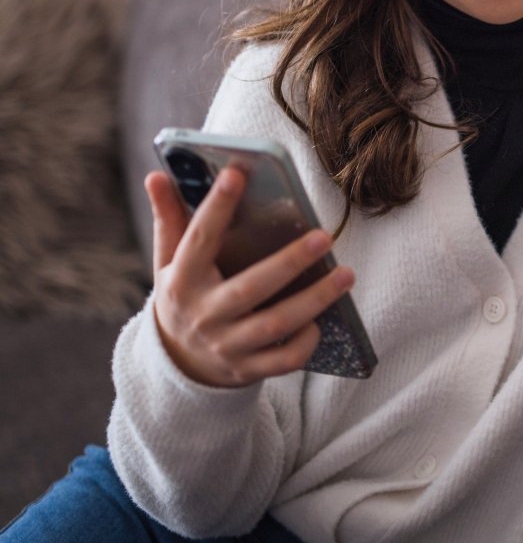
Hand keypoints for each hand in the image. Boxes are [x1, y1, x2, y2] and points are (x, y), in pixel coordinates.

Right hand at [144, 165, 355, 387]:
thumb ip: (169, 220)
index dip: (216, 207)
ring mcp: (226, 345)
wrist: (177, 363)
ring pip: (275, 325)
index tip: (237, 174)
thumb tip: (155, 176)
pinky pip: (284, 360)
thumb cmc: (183, 297)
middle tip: (324, 237)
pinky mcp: (247, 369)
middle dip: (289, 262)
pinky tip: (322, 320)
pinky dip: (306, 342)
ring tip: (346, 274)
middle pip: (250, 288)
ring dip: (314, 300)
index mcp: (181, 282)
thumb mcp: (168, 262)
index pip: (198, 239)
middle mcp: (203, 315)